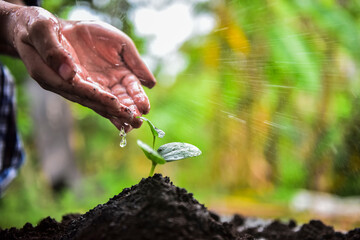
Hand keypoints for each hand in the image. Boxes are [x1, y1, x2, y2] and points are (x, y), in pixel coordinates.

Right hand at [7, 5, 155, 131]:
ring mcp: (78, 84)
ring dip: (119, 111)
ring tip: (137, 120)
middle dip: (115, 111)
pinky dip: (117, 103)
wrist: (39, 28)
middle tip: (135, 120)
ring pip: (100, 101)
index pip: (78, 89)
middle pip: (93, 101)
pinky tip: (131, 111)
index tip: (116, 104)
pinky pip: (103, 94)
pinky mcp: (87, 81)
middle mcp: (66, 85)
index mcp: (51, 75)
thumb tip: (70, 74)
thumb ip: (52, 50)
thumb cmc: (36, 27)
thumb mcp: (40, 30)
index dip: (98, 96)